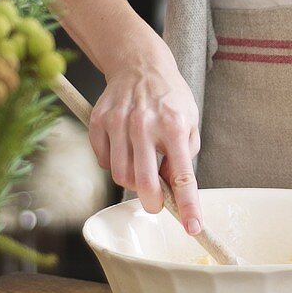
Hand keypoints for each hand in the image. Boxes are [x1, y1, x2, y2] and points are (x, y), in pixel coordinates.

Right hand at [88, 58, 202, 235]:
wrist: (140, 64)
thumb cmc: (169, 96)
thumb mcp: (189, 120)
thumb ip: (185, 154)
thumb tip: (172, 186)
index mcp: (173, 125)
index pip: (183, 176)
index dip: (188, 206)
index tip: (193, 228)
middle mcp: (144, 124)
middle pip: (143, 183)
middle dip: (152, 203)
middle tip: (156, 204)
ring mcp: (118, 123)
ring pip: (120, 176)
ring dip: (132, 181)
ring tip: (142, 165)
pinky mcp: (98, 122)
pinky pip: (104, 161)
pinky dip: (115, 164)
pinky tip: (125, 149)